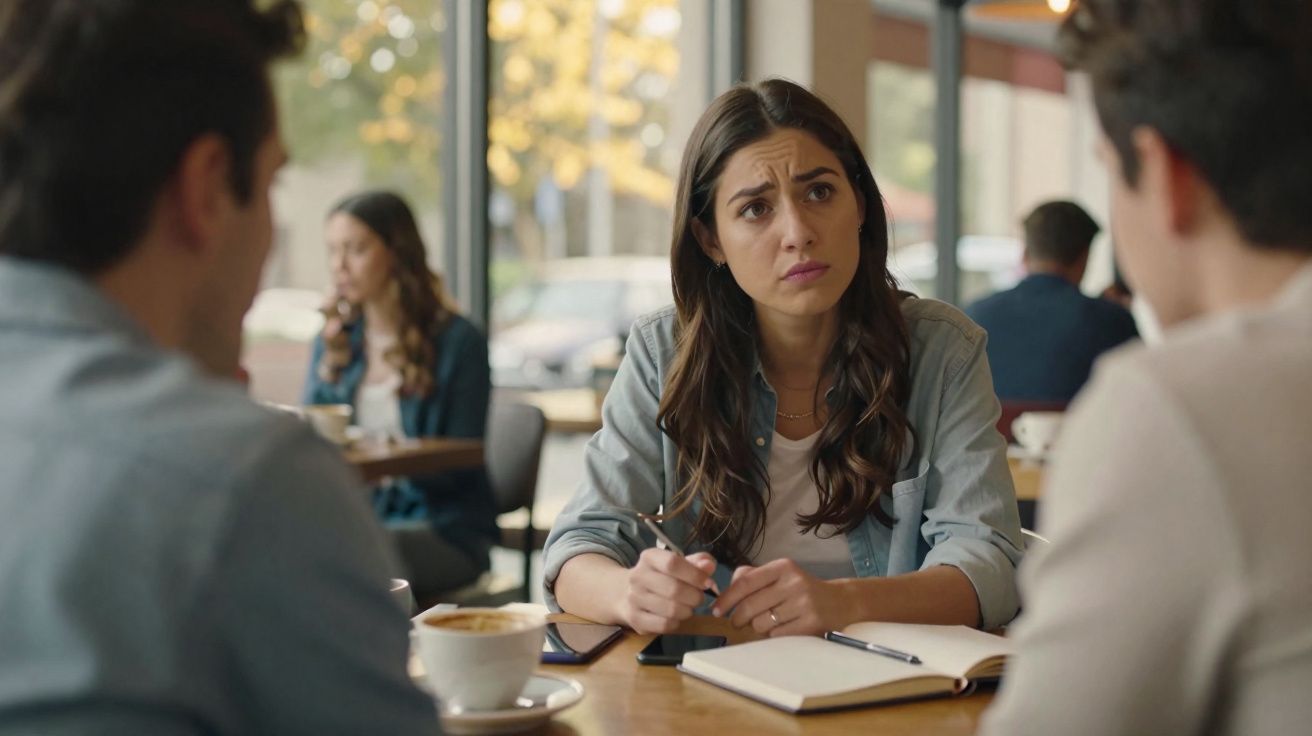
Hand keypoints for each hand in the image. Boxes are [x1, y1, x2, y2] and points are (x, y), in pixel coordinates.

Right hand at [618, 549, 717, 633]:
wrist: (626, 593)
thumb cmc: (660, 576)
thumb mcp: (677, 564)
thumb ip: (696, 562)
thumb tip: (709, 565)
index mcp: (649, 557)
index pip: (672, 563)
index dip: (694, 574)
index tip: (707, 582)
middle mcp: (637, 576)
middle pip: (674, 589)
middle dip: (695, 596)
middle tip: (699, 598)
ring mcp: (634, 598)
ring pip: (671, 609)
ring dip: (687, 611)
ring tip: (688, 607)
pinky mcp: (635, 619)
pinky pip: (664, 625)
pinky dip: (676, 623)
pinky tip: (675, 617)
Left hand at [712, 559, 850, 636]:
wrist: (840, 602)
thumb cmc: (801, 590)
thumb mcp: (780, 576)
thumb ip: (753, 577)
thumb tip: (726, 590)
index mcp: (783, 567)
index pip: (745, 582)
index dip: (726, 598)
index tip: (716, 610)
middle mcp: (793, 582)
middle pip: (750, 606)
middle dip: (737, 618)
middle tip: (736, 622)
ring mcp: (804, 603)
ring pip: (761, 623)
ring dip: (757, 628)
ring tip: (768, 622)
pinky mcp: (811, 623)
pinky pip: (776, 636)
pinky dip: (773, 635)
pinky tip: (782, 628)